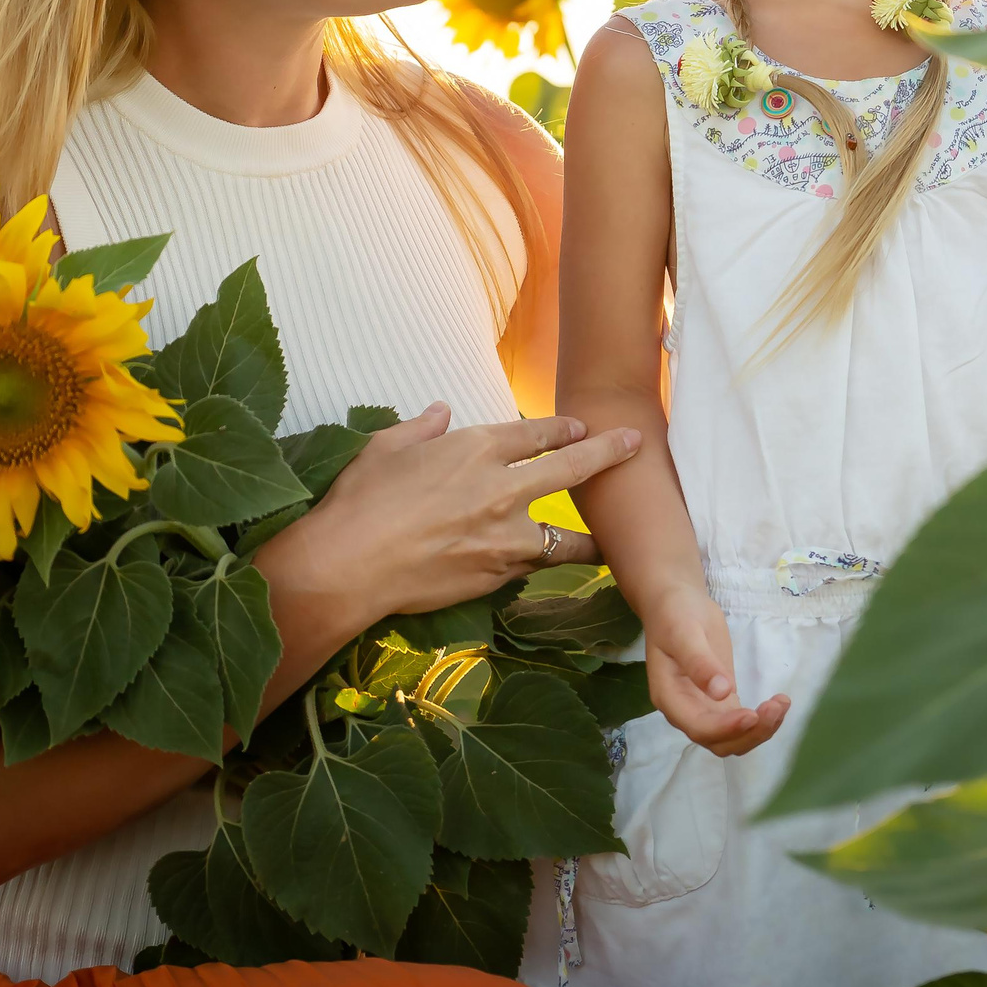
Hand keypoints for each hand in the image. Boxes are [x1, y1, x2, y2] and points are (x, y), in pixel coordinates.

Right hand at [314, 404, 637, 618]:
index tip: (579, 427)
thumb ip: (421, 428)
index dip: (562, 429)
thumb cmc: (360, 501)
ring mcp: (505, 535)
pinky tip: (558, 568)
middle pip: (571, 467)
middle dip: (608, 453)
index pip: (534, 434)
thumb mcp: (386, 448)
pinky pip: (534, 567)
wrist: (350, 564)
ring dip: (590, 535)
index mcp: (474, 448)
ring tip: (612, 537)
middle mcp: (501, 487)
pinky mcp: (498, 575)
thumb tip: (440, 412)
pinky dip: (545, 565)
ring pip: (566, 535)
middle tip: (635, 445)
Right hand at [643, 586, 789, 757]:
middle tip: (774, 708)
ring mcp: (704, 709)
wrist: (677, 603)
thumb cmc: (675, 614)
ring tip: (781, 704)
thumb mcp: (684, 632)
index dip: (726, 728)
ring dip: (759, 730)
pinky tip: (778, 703)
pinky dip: (761, 721)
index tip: (753, 714)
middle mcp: (685, 711)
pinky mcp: (721, 702)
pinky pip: (741, 723)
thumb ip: (700, 663)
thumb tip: (722, 692)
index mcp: (670, 697)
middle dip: (749, 733)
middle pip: (718, 742)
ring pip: (732, 739)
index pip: (698, 727)